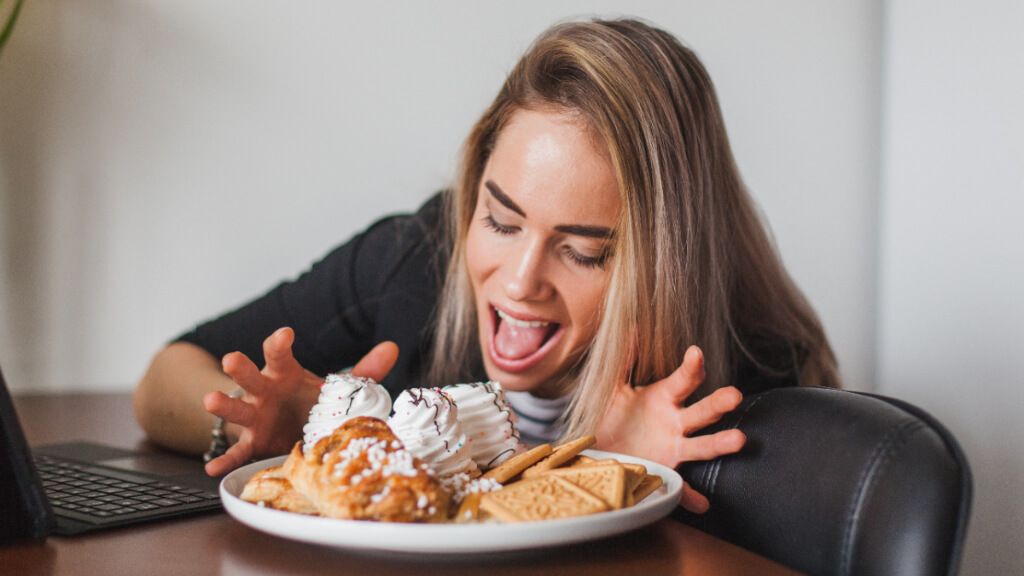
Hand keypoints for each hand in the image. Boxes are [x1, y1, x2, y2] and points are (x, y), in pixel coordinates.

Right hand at [202, 327, 398, 475]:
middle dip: (240, 367)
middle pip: (250, 376)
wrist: (285, 424)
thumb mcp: (336, 387)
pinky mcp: (251, 442)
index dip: (280, 343)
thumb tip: (393, 347)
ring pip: (236, 408)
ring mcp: (254, 417)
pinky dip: (225, 460)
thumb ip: (364, 371)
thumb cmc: (308, 400)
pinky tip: (212, 468)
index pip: (280, 354)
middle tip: (231, 358)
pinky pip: (237, 452)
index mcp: (285, 374)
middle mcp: (264, 391)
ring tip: (209, 401)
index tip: (285, 334)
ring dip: (223, 405)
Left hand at [595, 345, 745, 513]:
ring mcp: (675, 448)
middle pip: (701, 411)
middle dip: (718, 403)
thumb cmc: (614, 416)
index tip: (695, 353)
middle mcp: (676, 422)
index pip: (683, 380)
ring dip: (720, 444)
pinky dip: (691, 497)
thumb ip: (623, 363)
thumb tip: (629, 331)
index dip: (691, 367)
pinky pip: (682, 488)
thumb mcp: (614, 389)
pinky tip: (702, 504)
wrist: (602, 451)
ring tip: (739, 440)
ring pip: (702, 445)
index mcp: (665, 398)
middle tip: (734, 394)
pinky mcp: (667, 472)